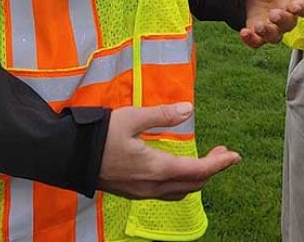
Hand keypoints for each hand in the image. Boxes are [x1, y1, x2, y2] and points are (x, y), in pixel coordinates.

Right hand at [97, 103, 239, 199]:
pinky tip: (178, 170)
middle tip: (223, 153)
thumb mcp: (131, 118)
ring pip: (180, 191)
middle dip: (212, 169)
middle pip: (193, 184)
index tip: (235, 156)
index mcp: (156, 168)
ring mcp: (142, 193)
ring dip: (197, 178)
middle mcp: (153, 186)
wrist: (68, 156)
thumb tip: (189, 110)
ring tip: (205, 161)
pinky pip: (166, 193)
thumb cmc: (98, 135)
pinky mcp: (133, 193)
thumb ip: (161, 115)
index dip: (219, 164)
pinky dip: (181, 183)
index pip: (198, 170)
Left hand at [240, 0, 303, 48]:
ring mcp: (272, 27)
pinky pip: (257, 42)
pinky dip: (252, 41)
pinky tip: (245, 33)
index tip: (295, 6)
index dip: (301, 8)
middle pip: (290, 24)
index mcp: (294, 1)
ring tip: (259, 26)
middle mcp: (286, 17)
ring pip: (275, 36)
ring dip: (268, 32)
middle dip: (282, 20)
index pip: (303, 7)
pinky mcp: (258, 34)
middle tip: (274, 14)